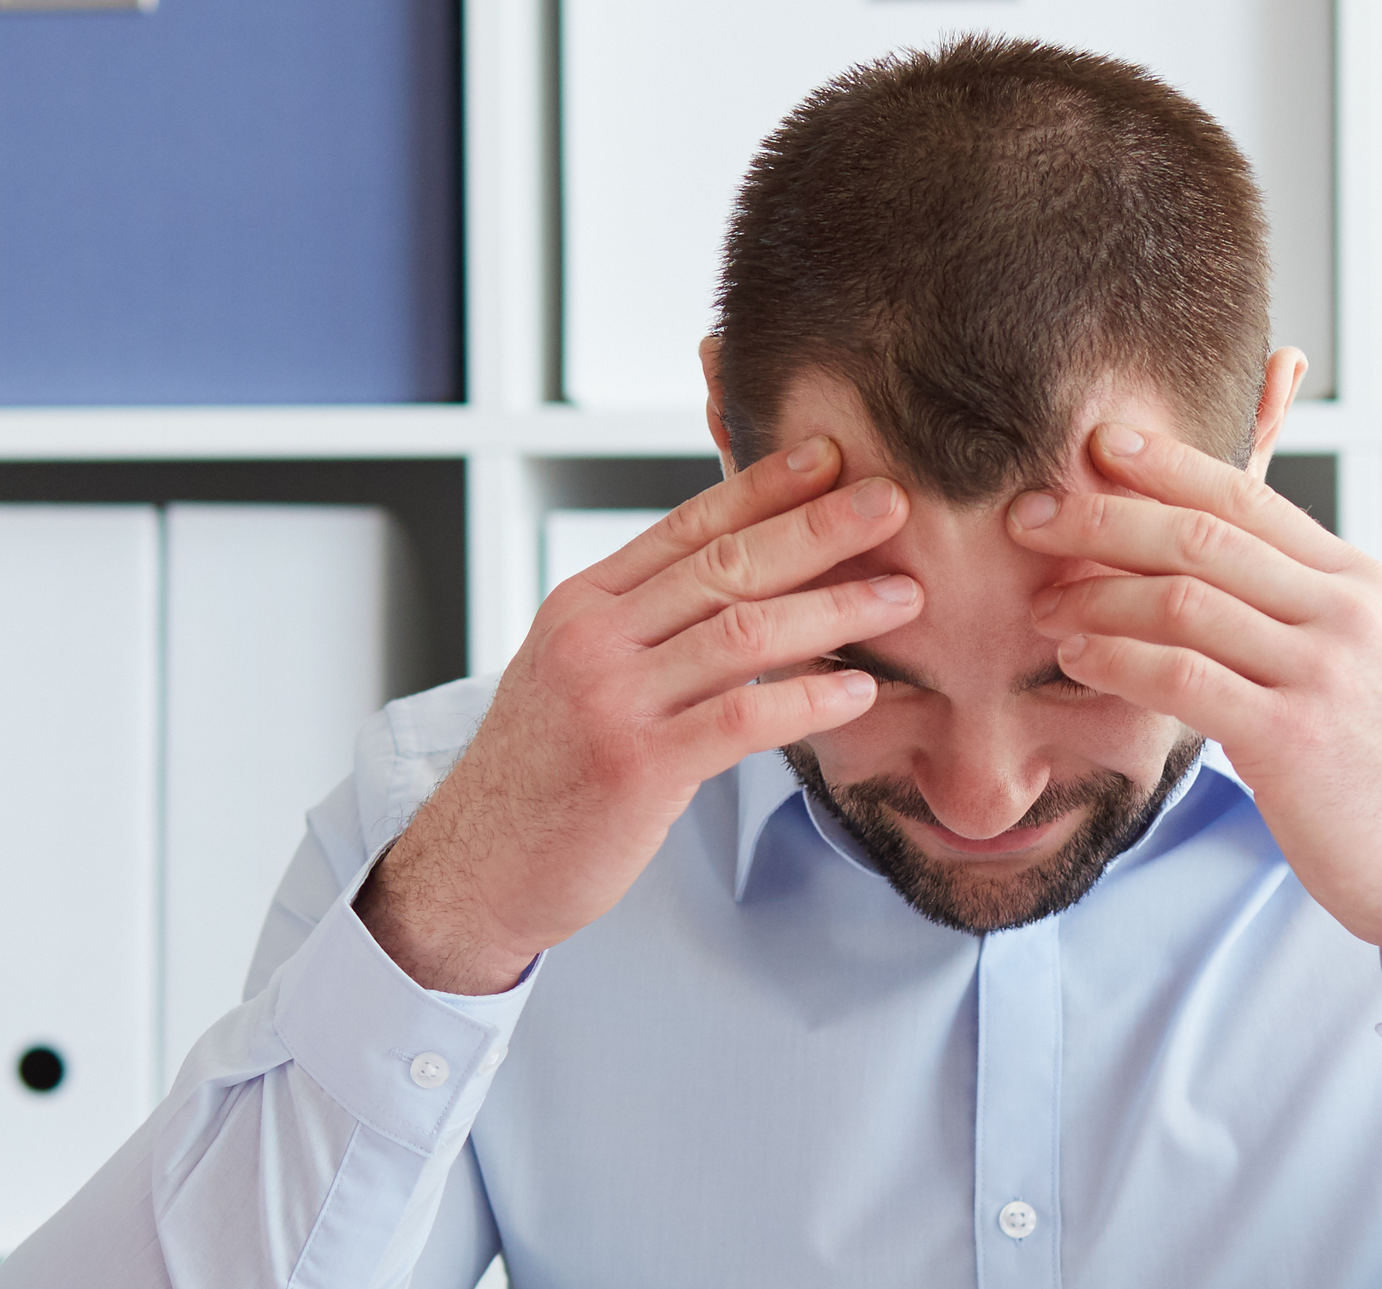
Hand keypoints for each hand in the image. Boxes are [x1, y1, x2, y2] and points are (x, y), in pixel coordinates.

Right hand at [357, 439, 922, 993]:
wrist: (477, 866)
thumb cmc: (543, 774)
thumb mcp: (576, 674)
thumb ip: (643, 625)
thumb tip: (734, 578)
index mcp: (583, 606)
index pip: (686, 526)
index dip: (763, 487)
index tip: (830, 458)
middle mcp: (594, 639)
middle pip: (725, 564)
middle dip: (817, 528)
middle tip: (893, 504)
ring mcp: (612, 700)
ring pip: (744, 632)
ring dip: (834, 609)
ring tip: (903, 597)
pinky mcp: (637, 766)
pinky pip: (743, 718)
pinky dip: (810, 698)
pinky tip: (862, 690)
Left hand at [1011, 425, 1381, 989]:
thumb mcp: (1363, 656)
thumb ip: (1299, 604)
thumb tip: (1214, 561)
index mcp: (1356, 582)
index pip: (1247, 499)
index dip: (1165, 464)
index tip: (1097, 444)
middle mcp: (1343, 612)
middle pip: (1202, 535)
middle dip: (1103, 517)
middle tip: (1030, 517)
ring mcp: (1322, 672)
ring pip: (1183, 600)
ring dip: (1095, 596)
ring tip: (1045, 606)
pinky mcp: (1294, 739)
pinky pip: (1183, 678)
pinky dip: (1117, 661)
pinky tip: (1078, 660)